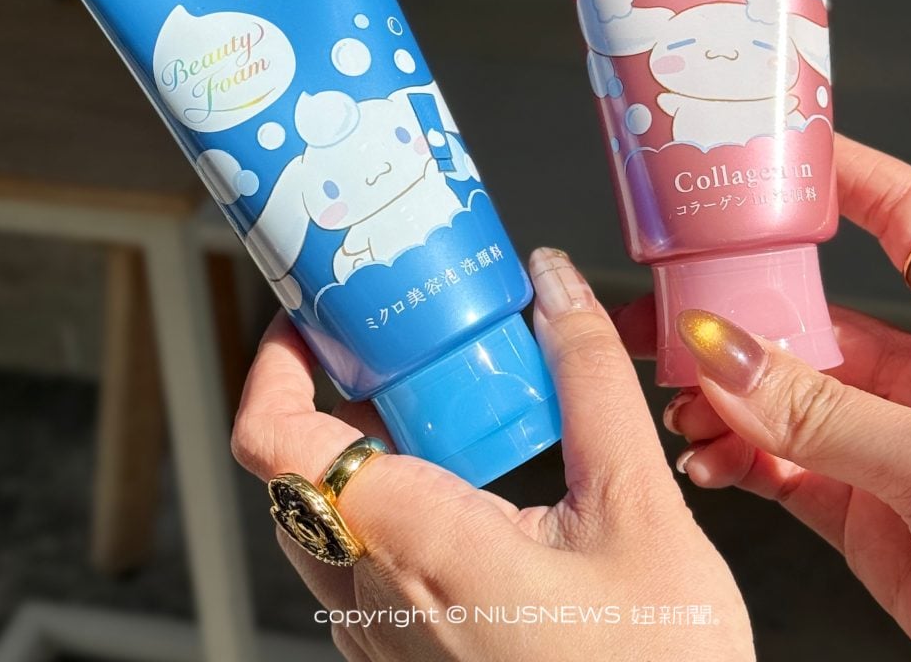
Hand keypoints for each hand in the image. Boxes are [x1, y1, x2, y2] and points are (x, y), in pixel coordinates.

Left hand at [232, 247, 752, 661]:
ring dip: (366, 448)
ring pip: (331, 520)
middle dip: (335, 392)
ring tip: (440, 398)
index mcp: (410, 548)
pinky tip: (470, 478)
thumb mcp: (638, 507)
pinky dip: (395, 501)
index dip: (275, 361)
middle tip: (396, 342)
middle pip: (297, 471)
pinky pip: (367, 565)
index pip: (271, 441)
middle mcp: (375, 603)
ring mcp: (390, 644)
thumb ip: (589, 381)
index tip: (314, 314)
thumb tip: (556, 285)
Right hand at [614, 136, 910, 661]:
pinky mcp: (869, 511)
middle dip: (741, 309)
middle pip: (818, 310)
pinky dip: (735, 457)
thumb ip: (823, 413)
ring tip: (683, 403)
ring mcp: (897, 443)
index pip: (909, 217)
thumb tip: (721, 354)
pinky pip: (782, 465)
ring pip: (786, 394)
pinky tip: (708, 457)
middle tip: (673, 308)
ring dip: (727, 394)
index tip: (776, 153)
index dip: (845, 175)